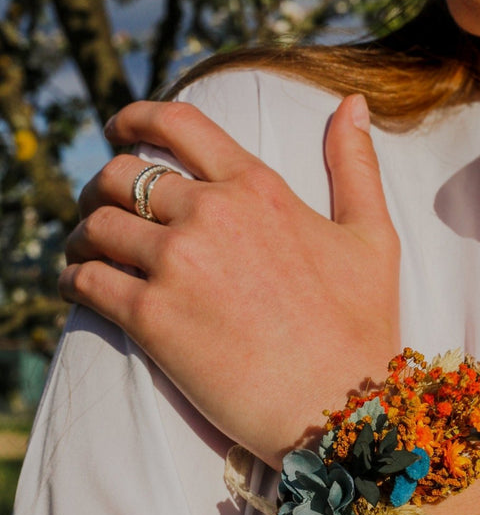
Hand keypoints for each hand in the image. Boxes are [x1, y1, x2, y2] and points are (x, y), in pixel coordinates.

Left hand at [61, 94, 399, 468]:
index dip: (136, 117)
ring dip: (81, 235)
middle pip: (121, 175)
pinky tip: (76, 288)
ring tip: (84, 252)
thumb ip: (355, 167)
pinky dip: (71, 280)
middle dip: (101, 187)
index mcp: (257, 188)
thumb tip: (353, 104)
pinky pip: (85, 280)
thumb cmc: (361, 329)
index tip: (119, 128)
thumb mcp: (373, 238)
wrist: (341, 410)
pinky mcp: (152, 318)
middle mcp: (211, 214)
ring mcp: (177, 264)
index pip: (177, 125)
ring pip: (96, 225)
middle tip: (99, 208)